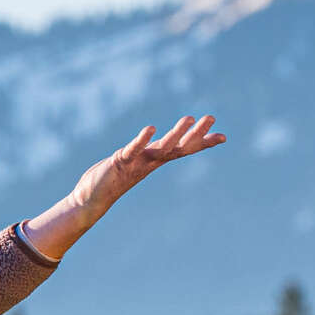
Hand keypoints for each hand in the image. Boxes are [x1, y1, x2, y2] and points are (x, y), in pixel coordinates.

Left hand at [73, 115, 225, 210]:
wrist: (91, 197)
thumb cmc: (115, 178)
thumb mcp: (138, 161)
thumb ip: (151, 152)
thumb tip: (164, 143)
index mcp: (156, 159)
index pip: (183, 149)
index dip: (202, 143)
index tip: (223, 136)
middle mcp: (151, 160)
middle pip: (178, 145)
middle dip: (195, 133)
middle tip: (211, 117)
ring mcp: (137, 161)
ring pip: (161, 147)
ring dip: (176, 133)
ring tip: (189, 118)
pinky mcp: (121, 160)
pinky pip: (134, 149)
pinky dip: (142, 140)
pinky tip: (150, 129)